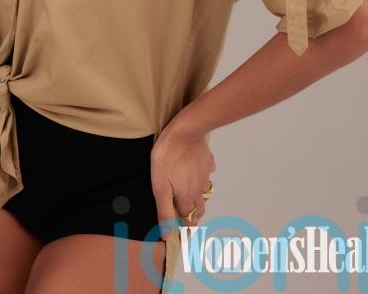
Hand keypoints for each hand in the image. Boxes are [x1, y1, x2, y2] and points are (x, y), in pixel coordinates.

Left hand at [150, 123, 215, 239]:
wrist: (185, 132)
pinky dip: (203, 178)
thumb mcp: (159, 187)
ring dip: (198, 199)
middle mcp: (199, 190)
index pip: (189, 220)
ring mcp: (205, 175)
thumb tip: (167, 235)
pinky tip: (197, 172)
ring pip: (204, 193)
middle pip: (198, 209)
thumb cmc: (167, 158)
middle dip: (192, 216)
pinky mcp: (207, 162)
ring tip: (189, 197)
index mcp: (187, 198)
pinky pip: (207, 174)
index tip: (182, 234)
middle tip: (184, 217)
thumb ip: (164, 211)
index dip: (184, 228)